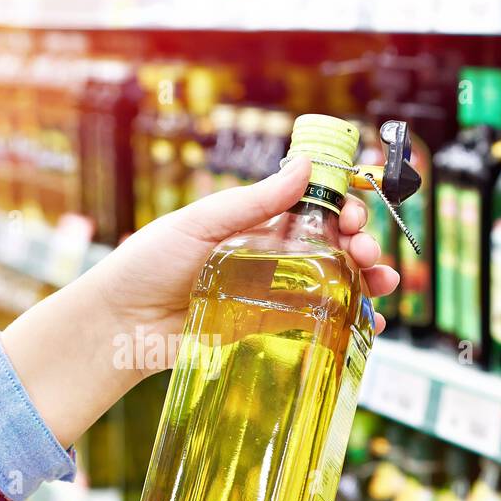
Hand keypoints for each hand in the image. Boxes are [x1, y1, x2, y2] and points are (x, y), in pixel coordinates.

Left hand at [88, 156, 398, 347]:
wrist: (119, 325)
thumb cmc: (147, 265)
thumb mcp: (198, 224)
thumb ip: (252, 202)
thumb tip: (304, 167)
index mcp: (255, 225)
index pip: (313, 210)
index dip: (342, 208)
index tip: (355, 212)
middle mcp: (270, 259)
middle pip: (333, 248)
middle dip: (363, 244)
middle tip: (368, 250)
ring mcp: (272, 297)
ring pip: (334, 286)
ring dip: (367, 281)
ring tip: (381, 282)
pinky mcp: (267, 333)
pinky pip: (317, 326)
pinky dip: (350, 323)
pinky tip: (370, 322)